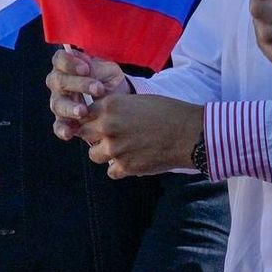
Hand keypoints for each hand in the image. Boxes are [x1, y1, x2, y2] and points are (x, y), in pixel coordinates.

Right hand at [47, 47, 128, 140]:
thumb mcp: (108, 71)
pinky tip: (70, 132)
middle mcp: (58, 83)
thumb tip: (88, 70)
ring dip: (70, 107)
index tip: (86, 68)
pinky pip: (58, 126)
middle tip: (98, 89)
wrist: (119, 103)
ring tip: (83, 111)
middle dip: (78, 84)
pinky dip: (62, 129)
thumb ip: (97, 69)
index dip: (69, 63)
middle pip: (59, 81)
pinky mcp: (63, 121)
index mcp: (67, 66)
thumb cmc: (109, 81)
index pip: (60, 59)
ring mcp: (59, 102)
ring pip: (57, 103)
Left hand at [82, 93, 204, 178]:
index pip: (84, 113)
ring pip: (94, 154)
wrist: (187, 133)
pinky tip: (129, 160)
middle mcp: (107, 126)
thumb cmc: (165, 112)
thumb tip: (101, 115)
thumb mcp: (135, 100)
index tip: (95, 121)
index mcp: (110, 105)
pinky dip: (118, 168)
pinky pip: (111, 171)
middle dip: (92, 135)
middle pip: (84, 133)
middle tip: (105, 136)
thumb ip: (115, 108)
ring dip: (103, 152)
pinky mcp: (125, 167)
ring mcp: (115, 148)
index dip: (90, 117)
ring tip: (118, 149)